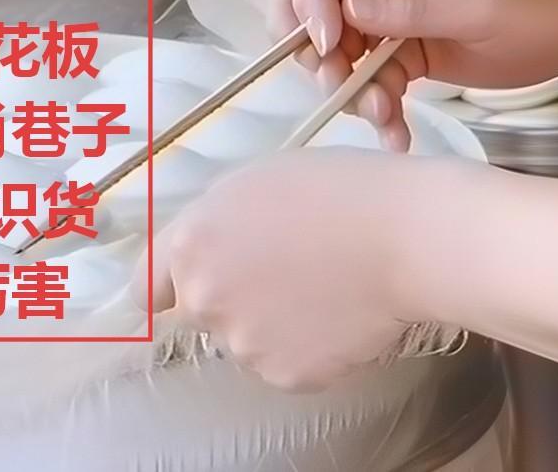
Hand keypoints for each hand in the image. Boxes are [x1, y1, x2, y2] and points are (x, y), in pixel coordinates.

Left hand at [149, 148, 439, 391]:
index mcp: (192, 244)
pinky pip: (287, 364)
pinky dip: (308, 347)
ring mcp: (244, 344)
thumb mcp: (258, 182)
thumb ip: (214, 225)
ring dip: (272, 324)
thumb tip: (204, 257)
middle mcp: (205, 300)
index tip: (189, 283)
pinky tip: (341, 313)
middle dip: (234, 295)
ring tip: (325, 287)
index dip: (169, 282)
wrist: (408, 237)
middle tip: (287, 270)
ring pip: (246, 340)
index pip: (149, 285)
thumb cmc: (342, 192)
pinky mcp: (286, 376)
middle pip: (201, 311)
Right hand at [280, 0, 557, 148]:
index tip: (328, 43)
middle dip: (313, 44)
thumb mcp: (483, 4)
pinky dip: (378, 109)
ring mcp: (396, 17)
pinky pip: (373, 81)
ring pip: (340, 50)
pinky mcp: (407, 53)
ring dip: (350, 88)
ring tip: (383, 118)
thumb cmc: (541, 5)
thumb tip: (349, 7)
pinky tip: (397, 135)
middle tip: (334, 83)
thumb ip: (416, 6)